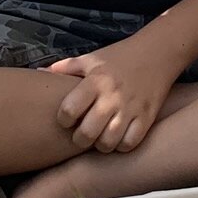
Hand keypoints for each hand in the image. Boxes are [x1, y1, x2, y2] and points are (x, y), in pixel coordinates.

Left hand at [48, 33, 179, 152]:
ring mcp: (131, 109)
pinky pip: (130, 143)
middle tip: (81, 134)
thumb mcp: (92, 58)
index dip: (63, 119)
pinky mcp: (147, 117)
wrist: (158, 52)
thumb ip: (65, 68)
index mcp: (95, 80)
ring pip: (108, 143)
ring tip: (99, 137)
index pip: (70, 110)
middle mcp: (112, 96)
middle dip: (79, 138)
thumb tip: (39, 74)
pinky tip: (118, 138)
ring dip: (100, 144)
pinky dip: (121, 145)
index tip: (66, 118)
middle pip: (87, 133)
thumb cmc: (120, 57)